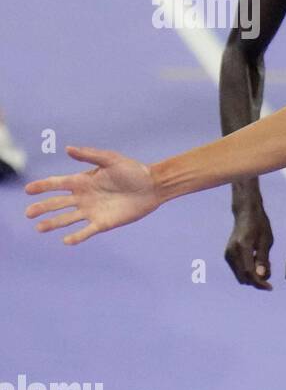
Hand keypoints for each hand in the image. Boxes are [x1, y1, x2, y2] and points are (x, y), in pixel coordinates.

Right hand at [24, 146, 160, 243]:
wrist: (152, 186)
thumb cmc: (133, 170)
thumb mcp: (111, 159)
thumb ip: (90, 155)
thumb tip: (68, 149)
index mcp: (82, 181)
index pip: (57, 184)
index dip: (42, 186)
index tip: (28, 190)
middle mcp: (84, 197)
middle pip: (57, 204)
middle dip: (42, 208)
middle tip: (28, 213)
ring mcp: (92, 211)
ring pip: (67, 219)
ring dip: (53, 224)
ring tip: (39, 228)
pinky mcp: (104, 222)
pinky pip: (87, 231)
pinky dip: (77, 236)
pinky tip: (66, 241)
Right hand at [225, 205, 274, 289]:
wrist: (245, 214)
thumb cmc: (259, 225)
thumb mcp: (266, 241)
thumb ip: (263, 259)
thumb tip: (261, 276)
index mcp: (242, 247)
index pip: (249, 272)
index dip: (259, 283)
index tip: (270, 287)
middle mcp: (232, 252)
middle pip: (243, 277)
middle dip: (257, 279)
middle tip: (269, 269)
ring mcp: (228, 254)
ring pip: (240, 275)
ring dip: (252, 275)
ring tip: (263, 262)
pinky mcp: (228, 255)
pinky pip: (238, 270)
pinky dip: (247, 270)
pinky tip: (255, 261)